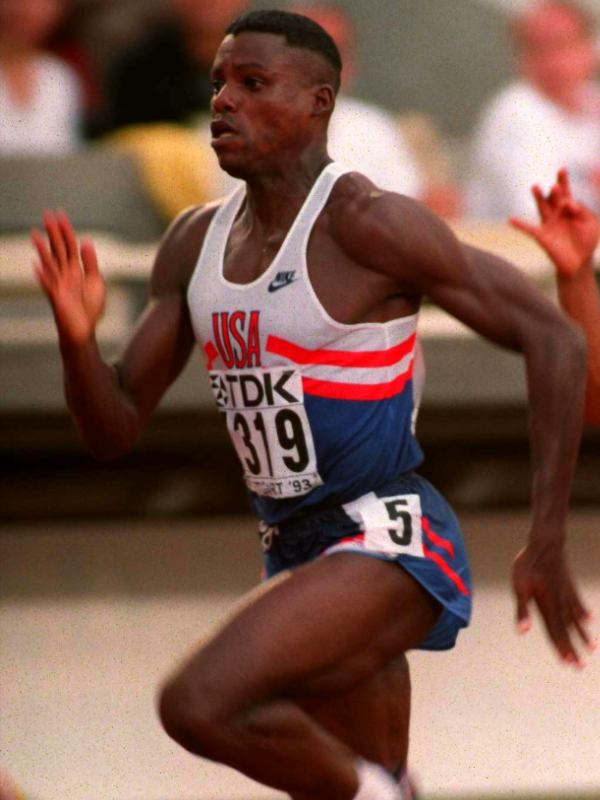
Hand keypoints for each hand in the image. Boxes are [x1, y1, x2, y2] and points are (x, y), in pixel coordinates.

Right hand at [32, 210, 104, 346]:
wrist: (84, 330)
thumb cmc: (89, 308)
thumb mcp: (95, 281)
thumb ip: (90, 262)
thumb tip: (86, 241)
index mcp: (75, 269)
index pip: (69, 245)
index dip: (66, 230)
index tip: (60, 214)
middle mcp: (65, 274)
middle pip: (58, 249)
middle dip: (53, 232)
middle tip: (46, 214)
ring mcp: (59, 285)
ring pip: (50, 263)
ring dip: (42, 249)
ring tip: (34, 234)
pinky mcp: (56, 298)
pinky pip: (48, 285)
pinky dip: (43, 276)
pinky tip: (36, 266)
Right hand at [510, 168, 598, 277]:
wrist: (578, 263)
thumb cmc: (586, 242)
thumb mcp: (590, 223)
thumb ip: (582, 210)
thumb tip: (568, 202)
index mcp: (570, 208)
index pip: (566, 192)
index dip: (563, 181)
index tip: (562, 169)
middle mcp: (557, 213)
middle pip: (553, 197)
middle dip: (555, 189)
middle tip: (555, 185)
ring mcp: (549, 224)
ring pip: (542, 208)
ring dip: (538, 197)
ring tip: (535, 187)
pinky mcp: (541, 236)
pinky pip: (528, 229)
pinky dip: (519, 225)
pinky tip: (510, 220)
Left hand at [512, 542, 594, 667]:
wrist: (545, 542)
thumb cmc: (528, 564)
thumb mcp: (519, 587)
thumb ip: (522, 610)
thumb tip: (522, 632)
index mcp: (548, 605)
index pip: (555, 631)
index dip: (560, 648)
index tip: (568, 663)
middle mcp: (560, 602)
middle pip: (567, 629)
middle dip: (572, 648)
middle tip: (580, 667)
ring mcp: (567, 593)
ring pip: (575, 618)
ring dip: (582, 634)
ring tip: (592, 648)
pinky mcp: (569, 584)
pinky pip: (578, 602)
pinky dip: (583, 612)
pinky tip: (589, 620)